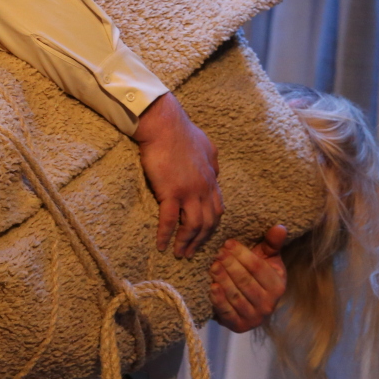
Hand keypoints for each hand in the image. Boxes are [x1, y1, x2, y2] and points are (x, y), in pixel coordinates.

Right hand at [132, 93, 223, 256]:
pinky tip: (161, 246)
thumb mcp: (207, 146)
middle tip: (192, 252)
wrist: (164, 125)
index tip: (204, 236)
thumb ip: (213, 161)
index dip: (212, 225)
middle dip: (202, 240)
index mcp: (212, 178)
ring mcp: (189, 191)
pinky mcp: (171, 191)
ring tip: (179, 254)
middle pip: (209, 222)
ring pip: (193, 225)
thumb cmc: (181, 132)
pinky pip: (170, 220)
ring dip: (187, 243)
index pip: (218, 208)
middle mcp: (204, 188)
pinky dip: (167, 235)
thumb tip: (216, 170)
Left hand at [210, 225, 287, 331]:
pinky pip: (227, 312)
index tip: (228, 243)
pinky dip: (218, 299)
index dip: (242, 254)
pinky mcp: (239, 326)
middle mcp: (269, 304)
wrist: (248, 303)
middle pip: (245, 281)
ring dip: (222, 279)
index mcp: (278, 286)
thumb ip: (271, 243)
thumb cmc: (257, 275)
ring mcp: (254, 317)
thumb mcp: (266, 258)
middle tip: (217, 253)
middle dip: (229, 265)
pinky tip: (212, 286)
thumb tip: (280, 227)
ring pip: (235, 295)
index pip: (258, 268)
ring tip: (212, 266)